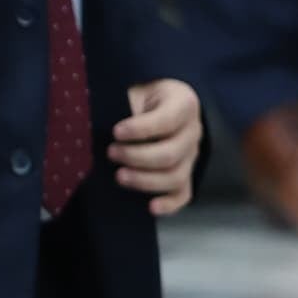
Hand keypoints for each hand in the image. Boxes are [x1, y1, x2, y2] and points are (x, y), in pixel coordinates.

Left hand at [111, 75, 202, 211]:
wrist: (150, 101)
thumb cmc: (139, 94)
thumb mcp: (134, 89)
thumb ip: (125, 105)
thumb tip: (103, 129)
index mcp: (184, 103)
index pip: (167, 121)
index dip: (141, 129)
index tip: (116, 132)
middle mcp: (193, 130)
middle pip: (171, 154)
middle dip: (137, 157)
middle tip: (111, 153)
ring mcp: (191, 155)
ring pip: (176, 177)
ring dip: (145, 180)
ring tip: (119, 175)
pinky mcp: (184, 174)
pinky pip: (183, 194)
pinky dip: (169, 204)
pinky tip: (150, 207)